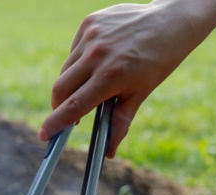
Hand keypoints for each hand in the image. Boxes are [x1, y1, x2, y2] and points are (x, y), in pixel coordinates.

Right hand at [39, 0, 215, 156]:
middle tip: (68, 115)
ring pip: (66, 69)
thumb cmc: (159, 60)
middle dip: (60, 106)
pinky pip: (74, 50)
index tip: (45, 135)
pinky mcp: (89, 22)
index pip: (74, 106)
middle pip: (61, 88)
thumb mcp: (141, 93)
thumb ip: (120, 122)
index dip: (56, 123)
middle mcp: (97, 54)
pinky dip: (80, 61)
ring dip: (72, 83)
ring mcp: (91, 35)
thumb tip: (109, 152)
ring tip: (92, 83)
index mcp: (111, 76)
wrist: (171, 22)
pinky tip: (98, 59)